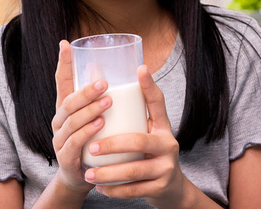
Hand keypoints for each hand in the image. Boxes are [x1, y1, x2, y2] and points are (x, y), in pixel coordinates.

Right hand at [50, 40, 110, 193]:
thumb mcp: (97, 119)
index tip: (65, 44)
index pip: (62, 82)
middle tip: (104, 82)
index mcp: (67, 109)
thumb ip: (102, 99)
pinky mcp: (65, 157)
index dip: (62, 64)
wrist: (84, 179)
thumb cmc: (94, 143)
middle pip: (68, 101)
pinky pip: (74, 142)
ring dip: (89, 110)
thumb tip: (116, 72)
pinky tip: (100, 125)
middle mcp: (60, 122)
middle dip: (85, 91)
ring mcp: (60, 140)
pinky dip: (86, 132)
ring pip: (70, 121)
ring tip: (107, 102)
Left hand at [84, 65, 191, 208]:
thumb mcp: (148, 135)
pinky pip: (134, 190)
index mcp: (163, 128)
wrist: (171, 189)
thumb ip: (132, 119)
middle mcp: (168, 145)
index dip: (150, 86)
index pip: (158, 104)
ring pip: (133, 170)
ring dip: (107, 173)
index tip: (141, 69)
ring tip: (89, 174)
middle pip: (139, 142)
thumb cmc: (150, 156)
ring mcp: (166, 167)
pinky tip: (100, 188)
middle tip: (92, 148)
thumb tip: (101, 88)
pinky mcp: (161, 187)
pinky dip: (114, 190)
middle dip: (113, 145)